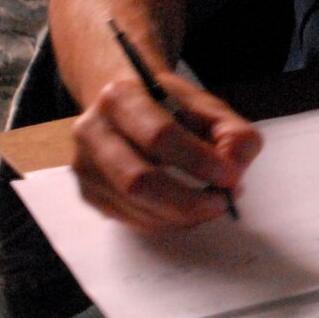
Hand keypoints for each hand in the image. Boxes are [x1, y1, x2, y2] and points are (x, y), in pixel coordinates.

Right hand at [69, 71, 260, 229]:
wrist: (126, 104)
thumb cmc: (170, 106)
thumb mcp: (210, 107)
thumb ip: (233, 135)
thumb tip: (233, 175)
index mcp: (122, 96)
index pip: (159, 135)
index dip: (198, 161)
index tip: (230, 176)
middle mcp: (93, 130)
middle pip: (138, 180)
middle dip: (186, 201)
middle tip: (221, 204)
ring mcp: (85, 164)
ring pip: (133, 205)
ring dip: (179, 215)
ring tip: (210, 205)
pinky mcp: (88, 192)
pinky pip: (128, 219)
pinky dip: (164, 221)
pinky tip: (186, 210)